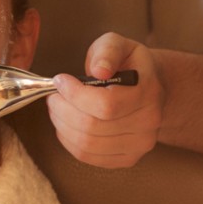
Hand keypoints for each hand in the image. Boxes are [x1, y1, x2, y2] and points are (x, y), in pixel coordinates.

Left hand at [45, 32, 164, 167]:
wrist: (148, 88)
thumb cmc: (127, 65)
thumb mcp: (118, 45)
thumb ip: (107, 51)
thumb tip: (99, 70)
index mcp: (149, 92)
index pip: (105, 105)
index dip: (75, 94)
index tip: (60, 80)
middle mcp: (149, 123)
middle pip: (91, 127)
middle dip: (62, 109)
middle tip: (53, 96)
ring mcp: (139, 144)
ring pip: (86, 144)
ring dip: (61, 125)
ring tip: (57, 108)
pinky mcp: (127, 159)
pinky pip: (87, 156)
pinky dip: (68, 140)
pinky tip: (66, 124)